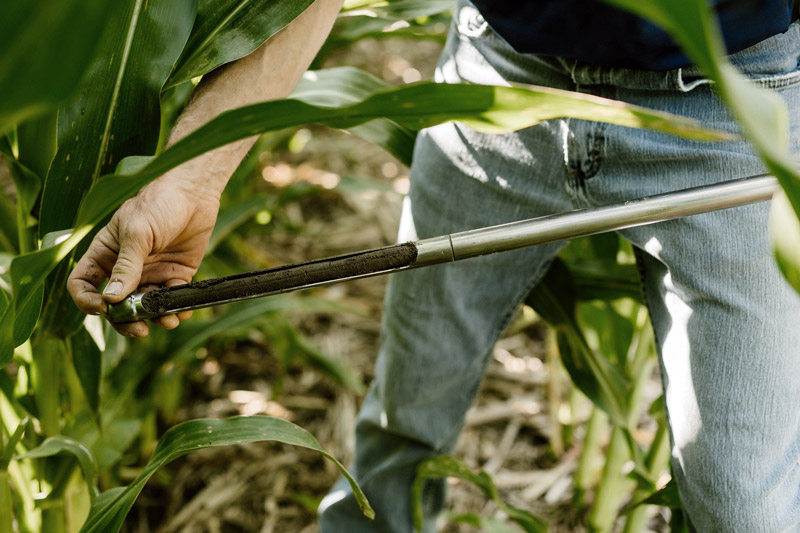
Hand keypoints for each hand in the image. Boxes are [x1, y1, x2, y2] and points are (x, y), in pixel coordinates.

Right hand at [67, 176, 220, 336]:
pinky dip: (177, 309)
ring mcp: (150, 273)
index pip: (82, 283)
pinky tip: (183, 310)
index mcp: (104, 253)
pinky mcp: (175, 275)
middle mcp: (124, 268)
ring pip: (145, 307)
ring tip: (168, 320)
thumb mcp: (137, 232)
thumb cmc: (159, 202)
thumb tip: (111, 300)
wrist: (195, 192)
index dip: (87, 300)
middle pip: (115, 305)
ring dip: (154, 318)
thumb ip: (126, 266)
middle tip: (139, 329)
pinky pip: (172, 300)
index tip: (104, 308)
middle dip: (125, 320)